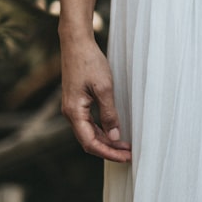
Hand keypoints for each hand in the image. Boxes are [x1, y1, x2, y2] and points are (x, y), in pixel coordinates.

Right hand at [59, 35, 131, 161]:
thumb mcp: (104, 88)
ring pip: (89, 133)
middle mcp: (71, 113)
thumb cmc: (90, 62)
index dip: (108, 153)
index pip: (90, 143)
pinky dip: (102, 131)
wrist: (76, 44)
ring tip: (126, 146)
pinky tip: (115, 132)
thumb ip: (109, 113)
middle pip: (89, 141)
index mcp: (74, 112)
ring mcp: (73, 108)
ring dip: (107, 141)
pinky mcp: (77, 102)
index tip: (126, 157)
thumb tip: (115, 135)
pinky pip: (89, 123)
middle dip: (109, 150)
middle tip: (130, 155)